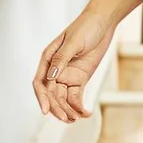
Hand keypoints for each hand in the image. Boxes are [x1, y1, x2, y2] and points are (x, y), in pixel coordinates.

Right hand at [33, 9, 113, 123]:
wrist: (103, 23)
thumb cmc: (85, 28)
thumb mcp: (73, 42)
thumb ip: (62, 59)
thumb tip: (51, 77)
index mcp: (48, 59)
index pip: (40, 83)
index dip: (41, 98)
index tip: (46, 110)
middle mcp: (55, 70)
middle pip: (52, 94)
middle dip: (57, 107)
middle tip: (66, 118)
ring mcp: (67, 76)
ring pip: (63, 98)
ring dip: (68, 110)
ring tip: (76, 119)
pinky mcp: (79, 79)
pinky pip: (76, 97)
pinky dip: (78, 107)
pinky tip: (85, 114)